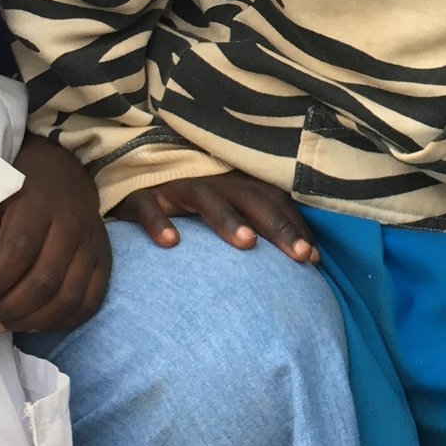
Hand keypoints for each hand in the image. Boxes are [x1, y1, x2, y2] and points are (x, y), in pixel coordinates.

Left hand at [0, 135, 112, 332]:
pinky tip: (33, 323)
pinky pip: (88, 304)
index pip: (19, 250)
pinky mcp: (105, 262)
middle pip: (44, 280)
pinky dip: (60, 322)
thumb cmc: (19, 194)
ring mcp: (94, 246)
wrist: (63, 176)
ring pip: (68, 298)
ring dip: (32, 320)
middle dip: (9, 307)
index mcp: (40, 204)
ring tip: (5, 323)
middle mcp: (73, 225)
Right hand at [112, 174, 317, 264]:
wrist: (131, 183)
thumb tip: (300, 262)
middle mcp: (212, 183)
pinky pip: (150, 208)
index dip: (295, 226)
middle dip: (277, 226)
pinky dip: (158, 223)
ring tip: (248, 244)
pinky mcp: (142, 197)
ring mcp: (177, 188)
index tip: (314, 258)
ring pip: (207, 198)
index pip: (273, 201)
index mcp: (235, 186)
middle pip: (250, 198)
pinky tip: (171, 243)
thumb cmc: (187, 210)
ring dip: (228, 220)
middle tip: (299, 255)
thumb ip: (254, 231)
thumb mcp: (223, 214)